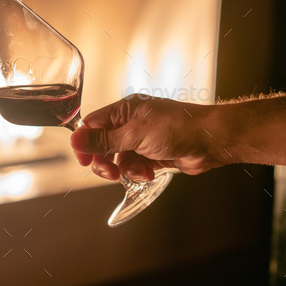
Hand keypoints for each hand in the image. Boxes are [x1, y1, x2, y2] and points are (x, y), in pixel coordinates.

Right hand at [70, 94, 227, 181]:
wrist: (210, 141)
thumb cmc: (177, 128)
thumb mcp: (135, 134)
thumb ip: (104, 140)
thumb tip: (76, 140)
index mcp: (124, 110)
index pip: (92, 125)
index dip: (85, 144)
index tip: (84, 160)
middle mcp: (130, 123)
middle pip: (103, 145)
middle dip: (105, 162)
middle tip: (110, 174)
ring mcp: (141, 139)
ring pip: (118, 159)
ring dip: (126, 169)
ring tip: (141, 171)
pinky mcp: (151, 154)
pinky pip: (134, 166)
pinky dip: (139, 172)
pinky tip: (150, 172)